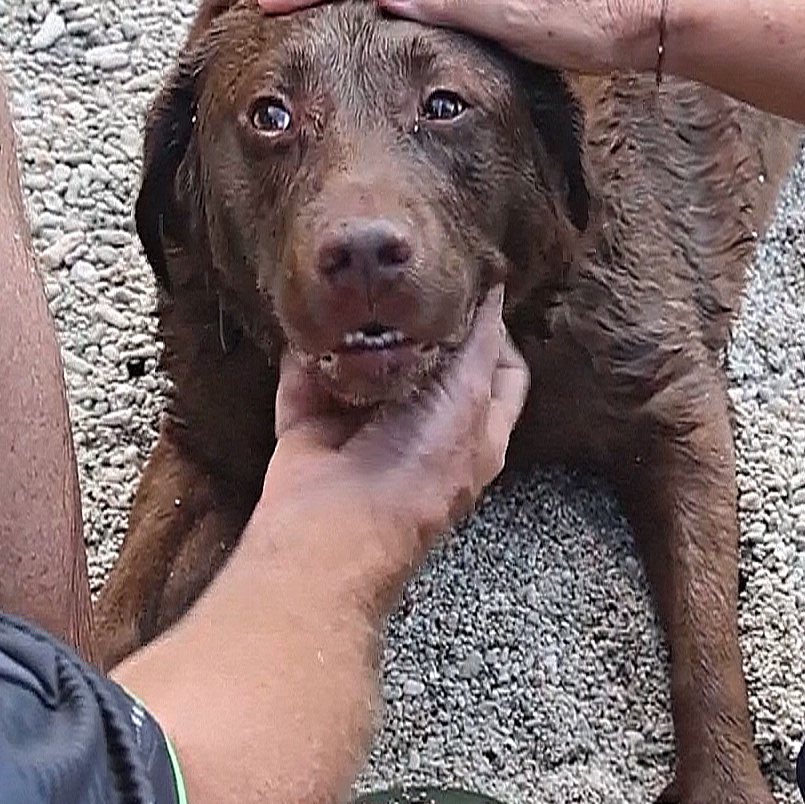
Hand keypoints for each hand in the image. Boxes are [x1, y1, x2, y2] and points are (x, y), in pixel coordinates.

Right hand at [262, 287, 529, 570]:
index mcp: (474, 432)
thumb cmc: (417, 466)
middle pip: (429, 362)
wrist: (336, 527)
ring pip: (364, 366)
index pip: (500, 372)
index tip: (471, 290)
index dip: (495, 332)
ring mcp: (363, 431)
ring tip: (357, 284)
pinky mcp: (312, 431)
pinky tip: (309, 315)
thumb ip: (481, 343)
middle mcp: (422, 431)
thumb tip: (495, 294)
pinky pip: (306, 380)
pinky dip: (304, 353)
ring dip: (356, 331)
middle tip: (406, 276)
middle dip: (417, 322)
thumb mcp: (468, 395)